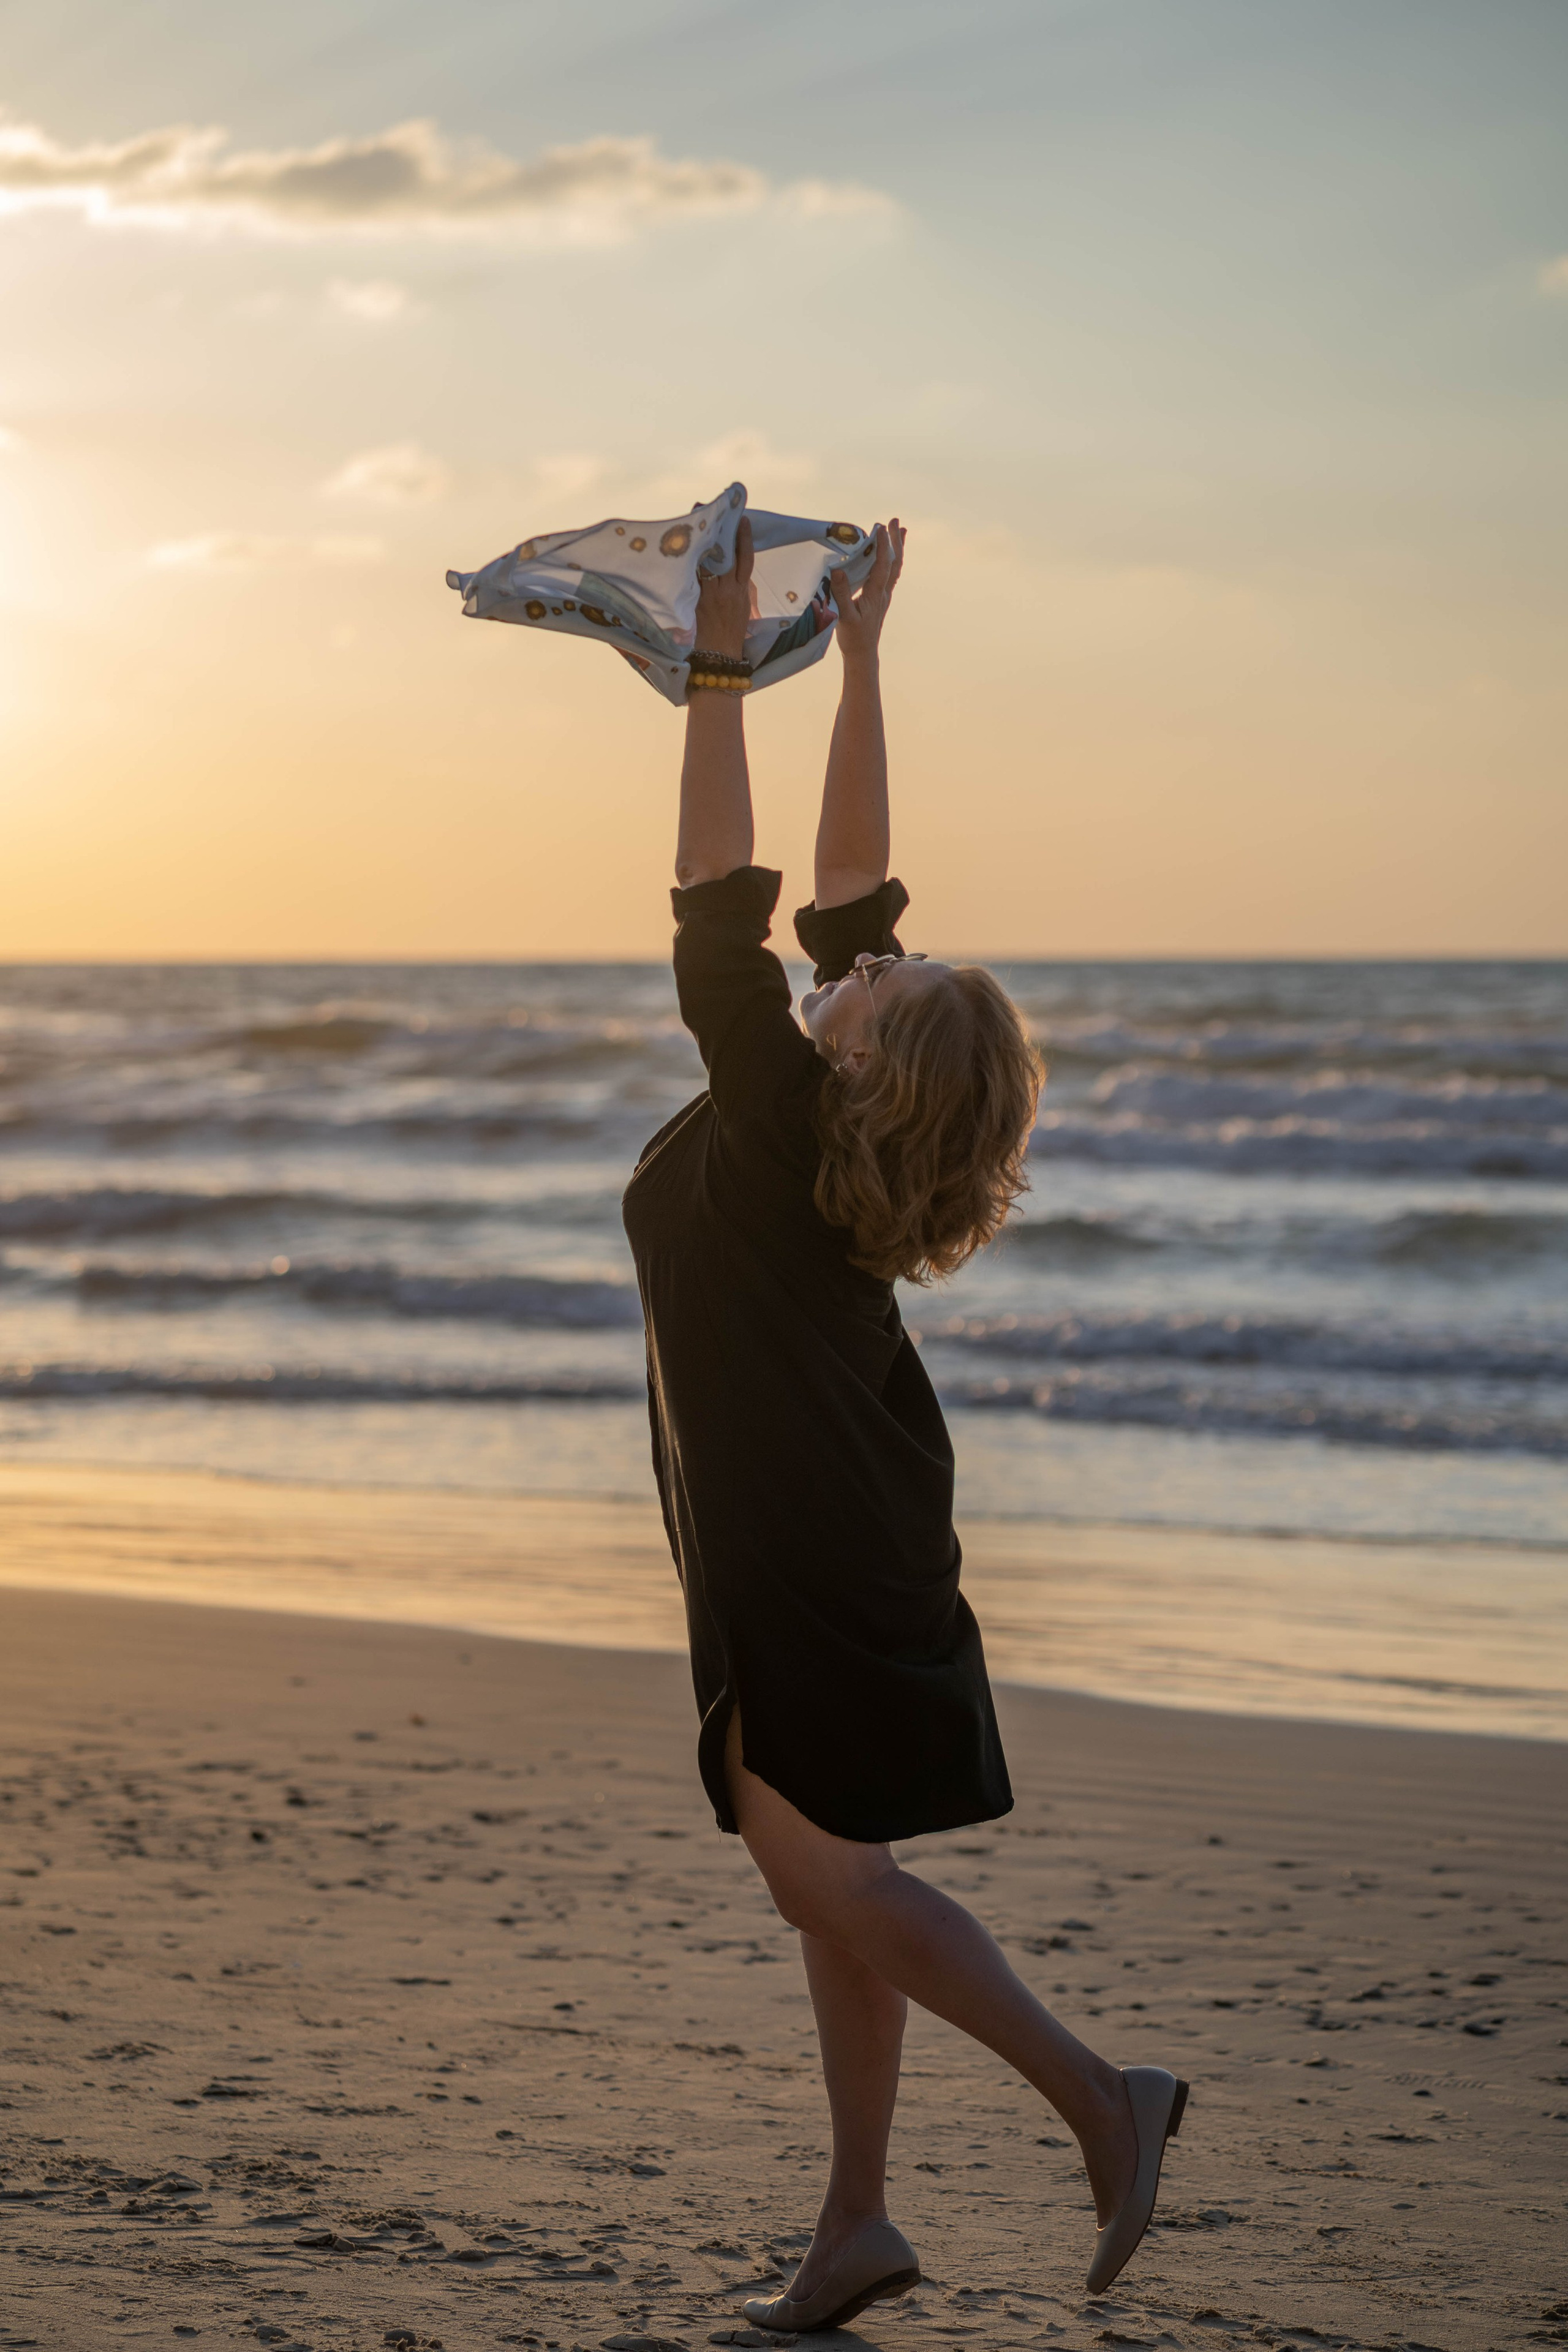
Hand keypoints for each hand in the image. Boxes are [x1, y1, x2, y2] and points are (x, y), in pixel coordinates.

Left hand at [692, 514, 754, 660]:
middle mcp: (726, 589)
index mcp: (741, 590)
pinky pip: (689, 579)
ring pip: (702, 563)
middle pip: (721, 554)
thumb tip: (733, 567)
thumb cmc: (732, 632)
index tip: (742, 519)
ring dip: (694, 544)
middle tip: (703, 508)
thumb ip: (738, 586)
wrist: (719, 655)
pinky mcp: (694, 602)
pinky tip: (676, 552)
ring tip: (686, 524)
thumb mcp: (743, 606)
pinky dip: (683, 566)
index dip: (744, 538)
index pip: (745, 558)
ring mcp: (709, 595)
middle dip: (713, 531)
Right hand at [830, 518, 904, 669]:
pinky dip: (892, 559)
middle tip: (895, 521)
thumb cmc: (853, 638)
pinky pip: (890, 574)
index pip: (882, 565)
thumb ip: (841, 594)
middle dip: (895, 540)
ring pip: (895, 567)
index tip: (880, 527)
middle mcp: (884, 592)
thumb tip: (839, 570)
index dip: (882, 545)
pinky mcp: (880, 598)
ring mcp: (884, 595)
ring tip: (900, 530)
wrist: (863, 654)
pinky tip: (889, 555)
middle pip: (895, 562)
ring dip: (898, 548)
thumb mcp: (845, 617)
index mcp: (876, 594)